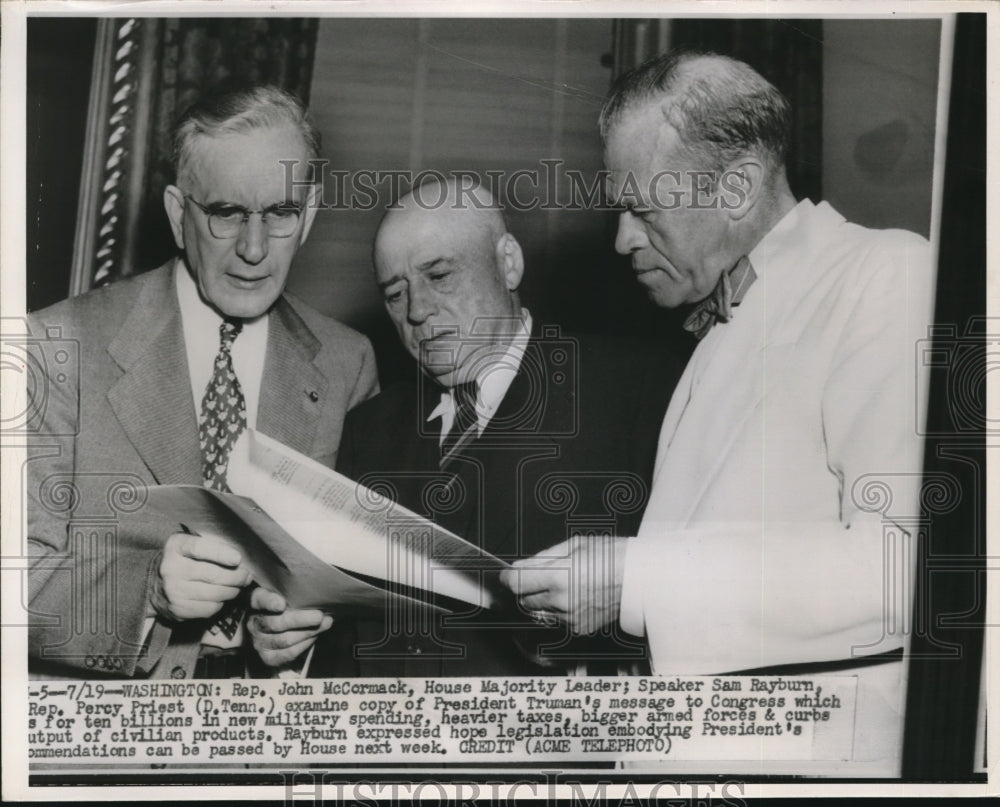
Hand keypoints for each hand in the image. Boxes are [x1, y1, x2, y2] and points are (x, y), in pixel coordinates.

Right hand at [149, 533, 251, 621]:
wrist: (153, 583)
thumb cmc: (182, 560)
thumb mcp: (190, 544)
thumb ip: (211, 546)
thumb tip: (241, 561)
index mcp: (176, 547)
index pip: (200, 549)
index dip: (221, 554)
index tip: (238, 559)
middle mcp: (171, 569)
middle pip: (213, 575)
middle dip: (237, 577)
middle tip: (246, 576)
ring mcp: (173, 591)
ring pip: (215, 594)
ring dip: (232, 591)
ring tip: (237, 587)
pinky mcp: (177, 610)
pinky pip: (209, 609)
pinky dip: (220, 603)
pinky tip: (220, 597)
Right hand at [247, 588, 332, 668]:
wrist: (280, 634)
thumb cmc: (288, 606)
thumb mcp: (286, 595)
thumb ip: (294, 593)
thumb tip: (316, 592)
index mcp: (256, 602)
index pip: (259, 600)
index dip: (269, 602)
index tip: (281, 604)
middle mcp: (254, 622)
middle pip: (275, 623)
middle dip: (300, 620)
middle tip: (319, 615)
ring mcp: (259, 641)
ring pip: (284, 640)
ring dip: (308, 632)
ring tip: (325, 623)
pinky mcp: (268, 657)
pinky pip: (288, 653)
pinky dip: (305, 644)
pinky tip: (316, 635)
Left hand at [500, 535, 627, 634]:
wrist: (640, 579)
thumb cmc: (612, 556)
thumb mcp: (574, 545)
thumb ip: (542, 559)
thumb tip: (520, 567)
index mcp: (559, 577)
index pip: (516, 584)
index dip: (508, 578)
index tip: (506, 575)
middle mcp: (562, 602)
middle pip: (525, 600)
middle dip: (527, 588)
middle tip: (539, 576)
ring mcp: (571, 618)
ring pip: (540, 612)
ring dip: (542, 600)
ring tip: (563, 584)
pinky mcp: (579, 628)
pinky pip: (557, 620)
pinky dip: (558, 610)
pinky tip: (574, 596)